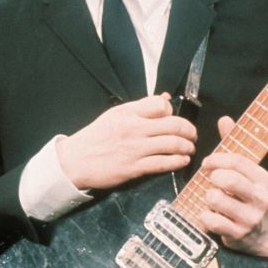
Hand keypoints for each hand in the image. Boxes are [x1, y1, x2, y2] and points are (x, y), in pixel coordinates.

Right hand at [55, 94, 195, 190]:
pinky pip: (163, 163)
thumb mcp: (115, 115)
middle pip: (174, 125)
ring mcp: (135, 149)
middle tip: (193, 135)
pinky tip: (182, 161)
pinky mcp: (134, 168)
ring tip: (190, 148)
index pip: (161, 105)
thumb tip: (166, 99)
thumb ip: (141, 108)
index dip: (172, 111)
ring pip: (172, 144)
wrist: (75, 161)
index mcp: (128, 113)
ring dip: (187, 146)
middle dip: (189, 130)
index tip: (174, 119)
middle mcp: (134, 129)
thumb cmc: (96, 137)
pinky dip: (178, 161)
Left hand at [196, 116, 267, 255]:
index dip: (216, 159)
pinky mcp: (237, 234)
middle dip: (212, 177)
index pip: (237, 161)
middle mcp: (260, 198)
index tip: (207, 163)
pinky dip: (205, 216)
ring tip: (213, 200)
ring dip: (208, 197)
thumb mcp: (248, 174)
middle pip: (227, 179)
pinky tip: (211, 215)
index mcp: (264, 180)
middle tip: (210, 180)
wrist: (264, 236)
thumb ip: (235, 147)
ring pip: (215, 198)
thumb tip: (224, 119)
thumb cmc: (250, 198)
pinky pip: (210, 220)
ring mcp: (250, 218)